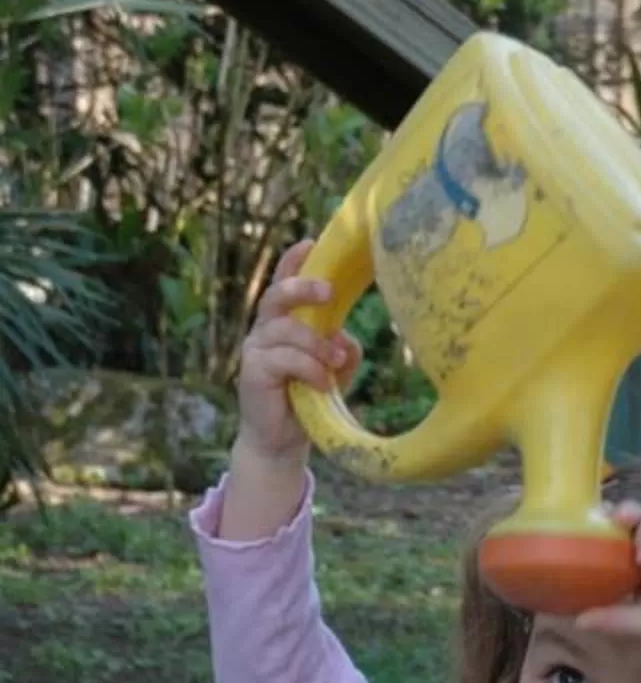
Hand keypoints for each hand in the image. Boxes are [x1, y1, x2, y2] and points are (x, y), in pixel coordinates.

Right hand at [235, 240, 358, 465]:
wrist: (281, 440)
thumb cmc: (308, 397)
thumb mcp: (334, 370)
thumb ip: (344, 350)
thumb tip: (346, 339)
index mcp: (284, 322)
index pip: (283, 283)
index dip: (293, 262)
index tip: (311, 243)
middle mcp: (265, 330)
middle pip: (277, 295)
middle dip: (303, 288)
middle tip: (330, 292)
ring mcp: (255, 349)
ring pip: (285, 329)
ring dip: (316, 344)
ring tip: (335, 363)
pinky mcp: (252, 371)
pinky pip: (284, 359)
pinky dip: (310, 368)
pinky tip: (323, 383)